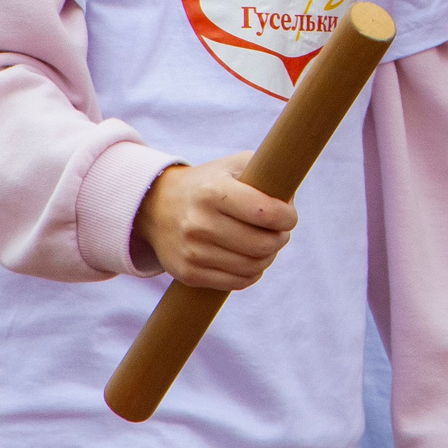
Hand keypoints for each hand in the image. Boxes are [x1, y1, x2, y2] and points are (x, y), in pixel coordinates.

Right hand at [133, 156, 296, 290]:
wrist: (156, 206)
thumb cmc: (208, 183)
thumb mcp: (233, 165)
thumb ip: (266, 173)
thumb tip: (291, 200)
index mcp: (213, 191)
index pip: (265, 213)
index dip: (287, 217)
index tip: (289, 215)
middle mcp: (200, 222)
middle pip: (262, 245)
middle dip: (280, 238)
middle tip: (281, 232)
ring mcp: (192, 251)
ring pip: (252, 267)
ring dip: (268, 257)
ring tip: (267, 245)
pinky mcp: (188, 273)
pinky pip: (237, 282)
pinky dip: (252, 273)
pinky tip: (251, 259)